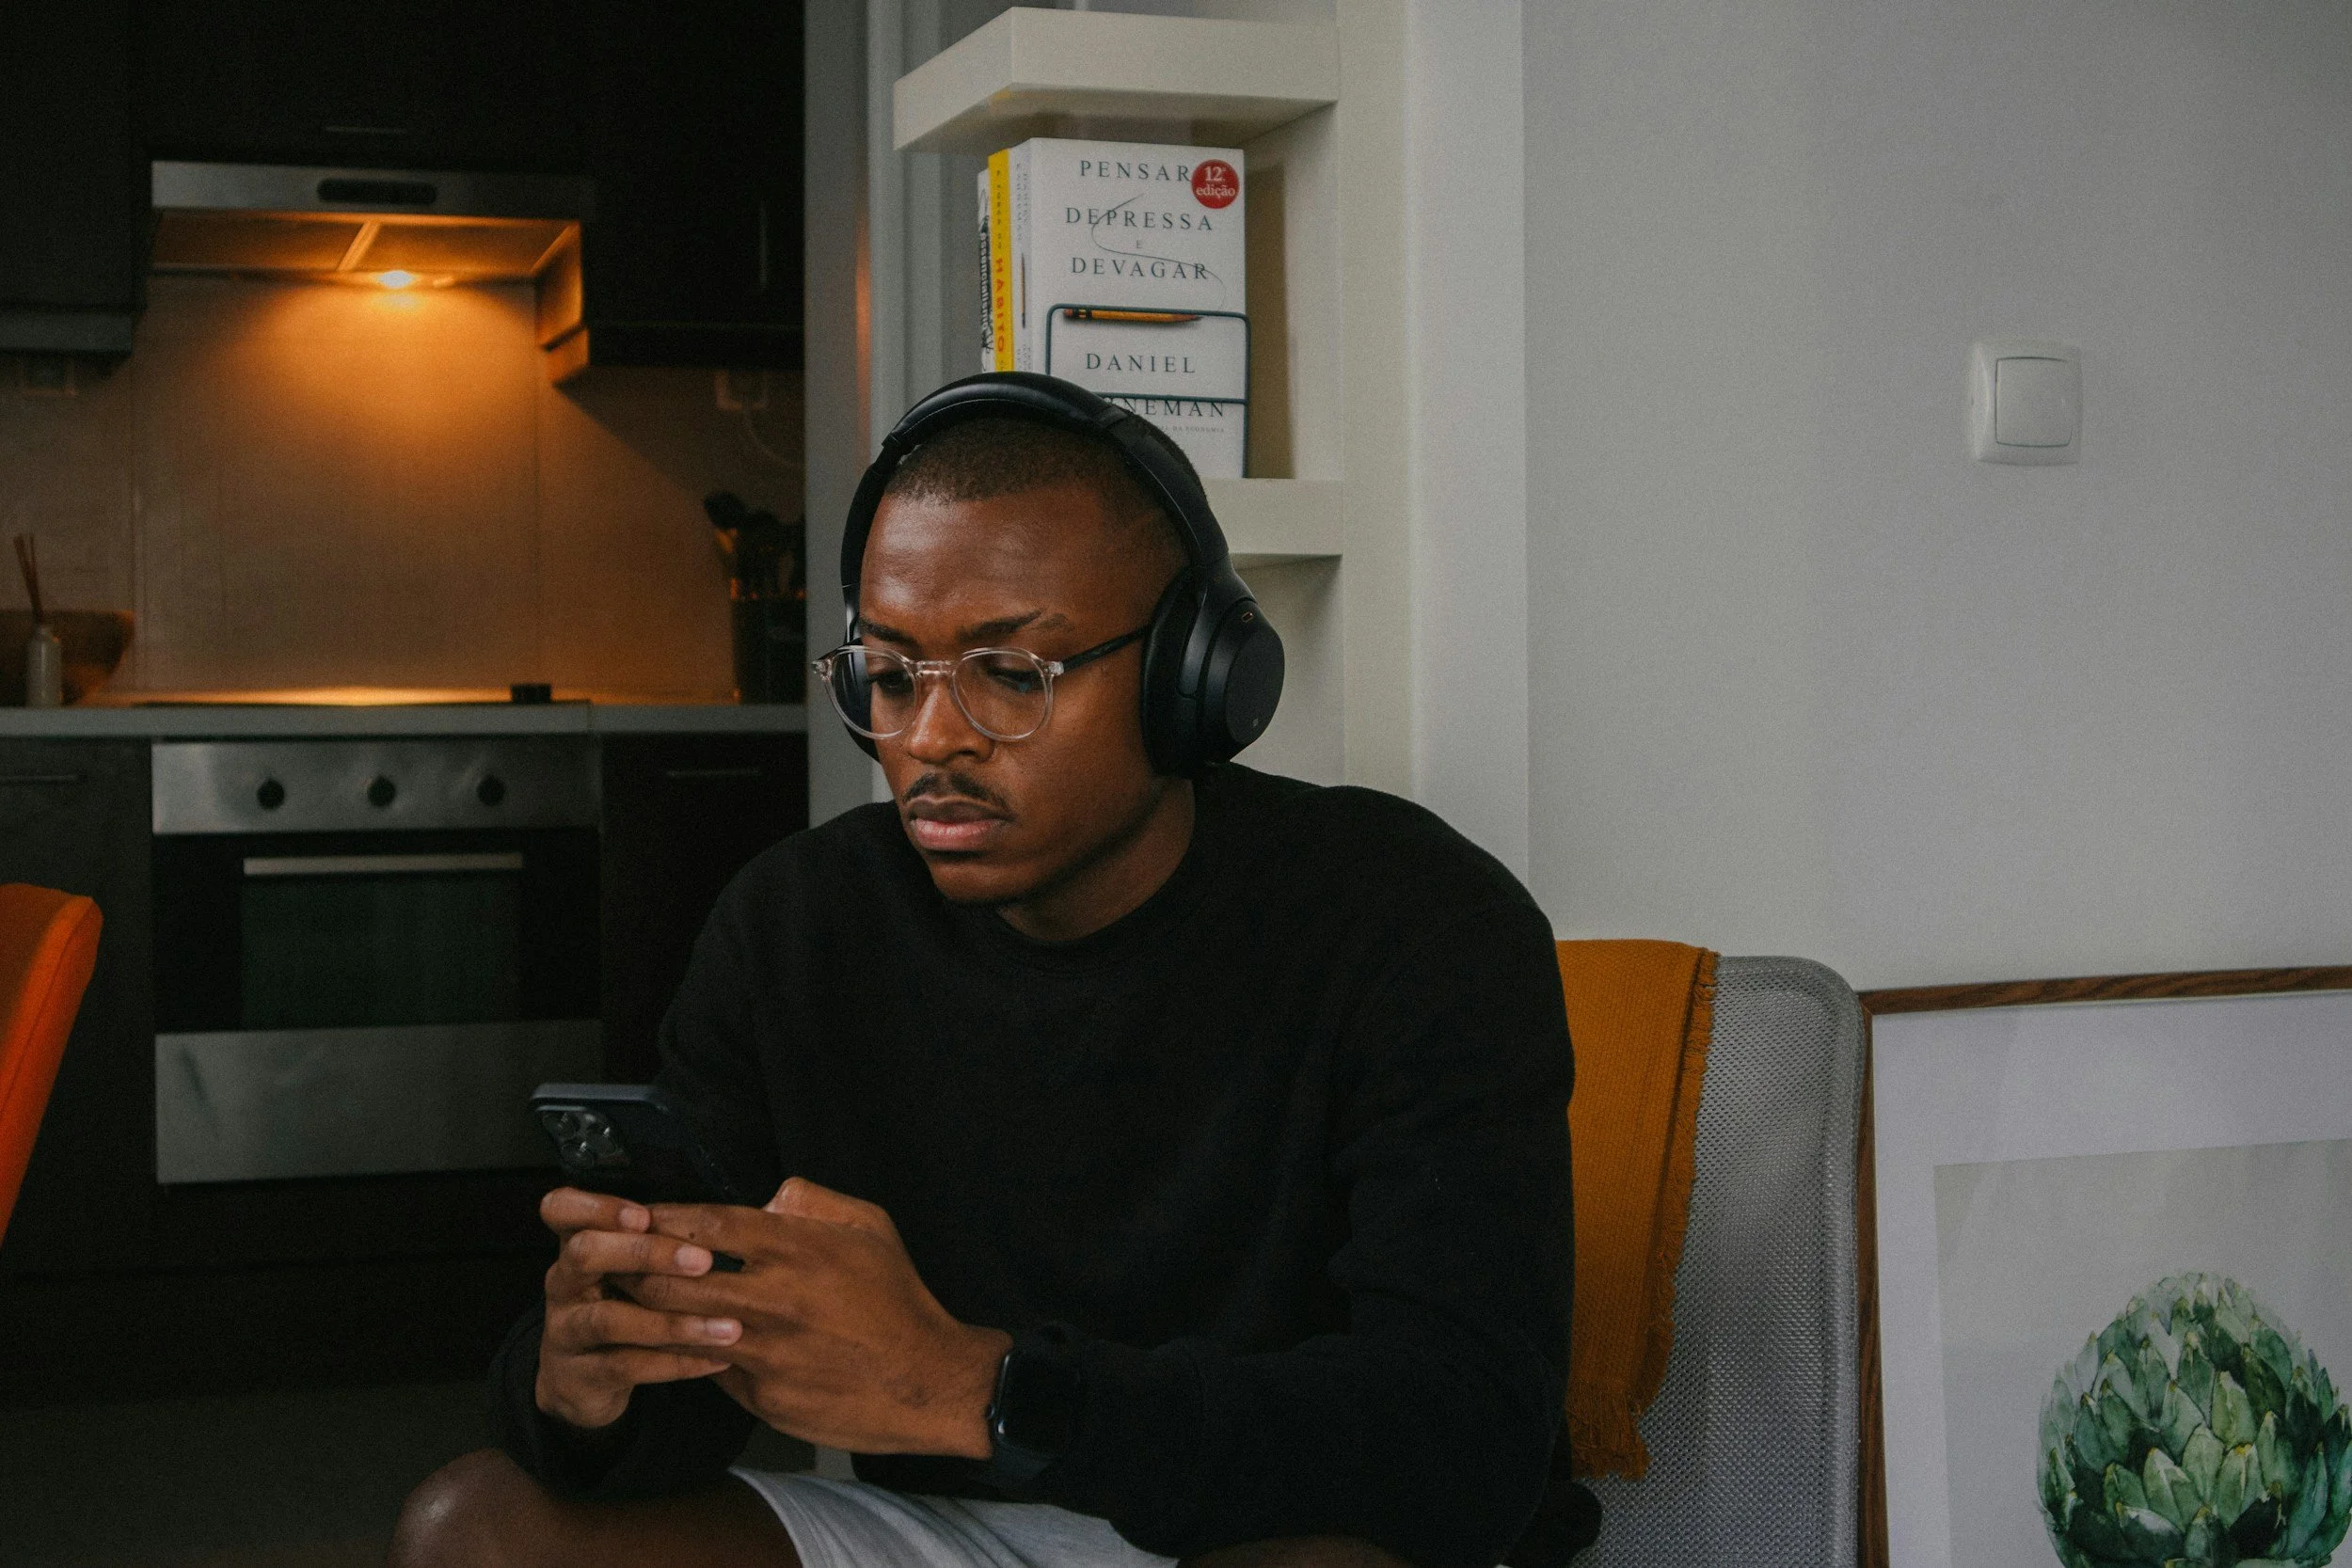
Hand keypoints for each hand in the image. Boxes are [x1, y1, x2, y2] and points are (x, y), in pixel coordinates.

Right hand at [532, 1186, 747, 1431]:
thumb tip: (774, 1196)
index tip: (643, 1213)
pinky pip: (626, 1366)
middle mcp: (563, 1280)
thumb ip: (680, 1230)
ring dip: (672, 1322)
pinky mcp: (580, 1375)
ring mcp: (565, 1329)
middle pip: (585, 1254)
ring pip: (608, 1320)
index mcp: (579, 1241)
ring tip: (729, 1327)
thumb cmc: (628, 1301)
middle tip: (704, 1261)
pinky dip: (675, 1363)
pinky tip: (718, 1359)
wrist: (585, 1379)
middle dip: (644, 1253)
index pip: (560, 1208)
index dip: (595, 1206)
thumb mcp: (638, 1262)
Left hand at [632, 1178, 1011, 1456]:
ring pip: (680, 1330)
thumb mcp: (871, 1227)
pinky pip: (712, 1370)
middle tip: (613, 1263)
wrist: (926, 1382)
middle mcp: (773, 1298)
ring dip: (648, 1316)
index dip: (662, 1218)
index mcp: (797, 1249)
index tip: (634, 1217)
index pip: (707, 1224)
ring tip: (627, 1304)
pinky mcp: (761, 1396)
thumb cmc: (897, 1300)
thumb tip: (766, 1199)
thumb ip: (814, 1202)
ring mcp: (764, 1352)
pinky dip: (693, 1356)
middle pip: (673, 1280)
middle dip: (633, 1269)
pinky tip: (679, 1348)